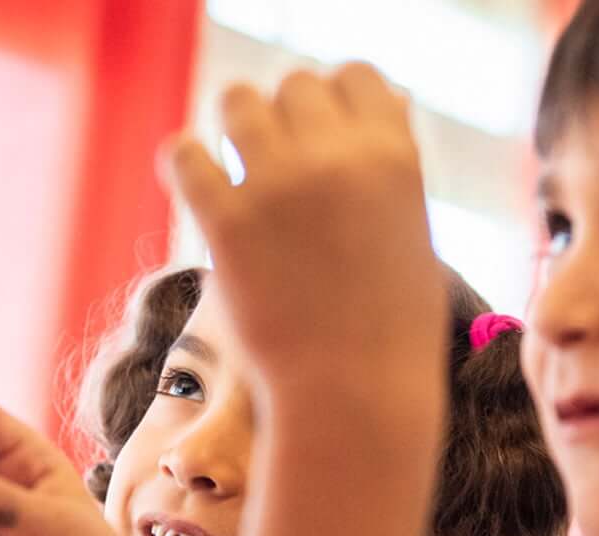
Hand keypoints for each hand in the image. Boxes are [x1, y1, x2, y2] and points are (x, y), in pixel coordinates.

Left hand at [160, 63, 447, 389]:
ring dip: (236, 128)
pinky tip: (201, 184)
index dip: (338, 99)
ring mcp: (277, 185)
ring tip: (241, 169)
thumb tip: (384, 101)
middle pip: (294, 84)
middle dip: (287, 118)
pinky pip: (184, 153)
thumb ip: (391, 168)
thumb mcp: (414, 235)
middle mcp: (336, 158)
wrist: (353, 397)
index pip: (356, 75)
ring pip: (236, 100)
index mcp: (394, 155)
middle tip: (282, 164)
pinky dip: (187, 162)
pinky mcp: (224, 221)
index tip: (327, 133)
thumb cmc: (391, 327)